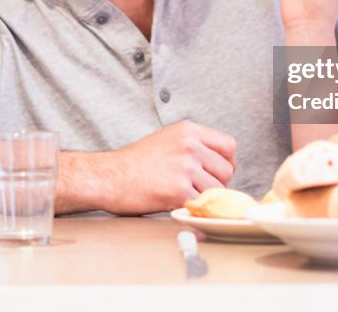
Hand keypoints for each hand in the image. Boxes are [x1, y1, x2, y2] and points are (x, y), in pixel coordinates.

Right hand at [103, 121, 236, 213]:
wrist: (108, 176)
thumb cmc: (135, 162)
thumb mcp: (167, 140)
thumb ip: (193, 146)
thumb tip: (219, 164)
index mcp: (189, 131)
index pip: (229, 146)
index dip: (227, 162)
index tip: (218, 172)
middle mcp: (190, 146)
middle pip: (226, 170)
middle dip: (217, 183)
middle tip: (198, 188)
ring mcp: (185, 167)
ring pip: (217, 189)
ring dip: (204, 197)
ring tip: (183, 194)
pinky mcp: (178, 189)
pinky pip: (201, 203)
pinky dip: (192, 207)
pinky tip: (175, 201)